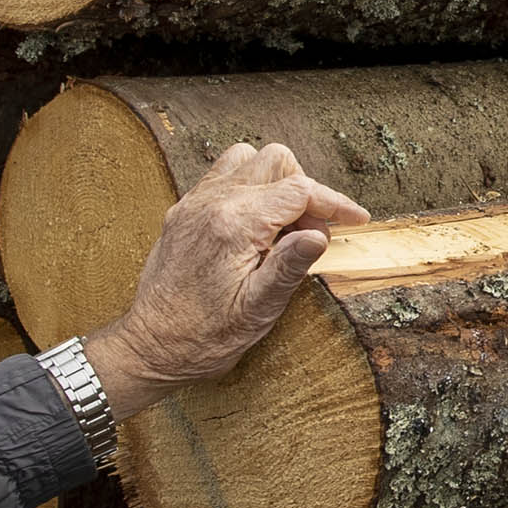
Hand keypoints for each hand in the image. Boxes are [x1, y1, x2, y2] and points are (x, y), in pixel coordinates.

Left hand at [85, 142, 371, 414]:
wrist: (151, 347)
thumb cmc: (205, 337)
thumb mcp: (258, 309)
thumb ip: (290, 265)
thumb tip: (321, 235)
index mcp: (234, 225)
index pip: (299, 191)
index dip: (335, 203)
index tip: (356, 220)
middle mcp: (212, 203)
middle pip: (275, 161)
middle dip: (305, 189)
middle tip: (313, 231)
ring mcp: (194, 203)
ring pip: (247, 159)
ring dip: (275, 183)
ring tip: (285, 226)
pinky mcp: (184, 211)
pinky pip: (223, 176)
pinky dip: (249, 189)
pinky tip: (256, 226)